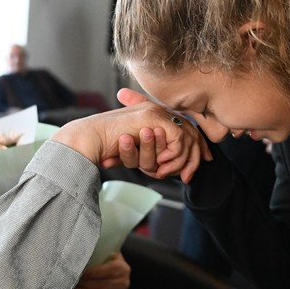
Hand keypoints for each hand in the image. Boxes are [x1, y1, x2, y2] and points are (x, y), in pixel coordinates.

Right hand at [50, 97, 204, 181]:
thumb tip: (159, 168)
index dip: (193, 147)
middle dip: (193, 157)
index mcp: (153, 115)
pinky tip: (159, 167)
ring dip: (177, 162)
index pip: (183, 130)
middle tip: (187, 176)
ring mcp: (157, 113)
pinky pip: (177, 142)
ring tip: (163, 173)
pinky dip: (172, 157)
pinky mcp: (155, 120)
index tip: (198, 163)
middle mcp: (158, 111)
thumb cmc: (105, 144)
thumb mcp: (132, 150)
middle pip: (191, 133)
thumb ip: (146, 152)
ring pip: (185, 140)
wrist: (91, 137)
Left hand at [72, 252, 130, 288]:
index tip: (75, 272)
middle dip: (84, 285)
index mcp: (122, 267)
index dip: (88, 273)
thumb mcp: (106, 253)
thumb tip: (78, 255)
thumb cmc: (107, 259)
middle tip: (69, 283)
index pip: (102, 271)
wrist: (117, 268)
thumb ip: (96, 253)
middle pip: (100, 285)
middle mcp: (123, 282)